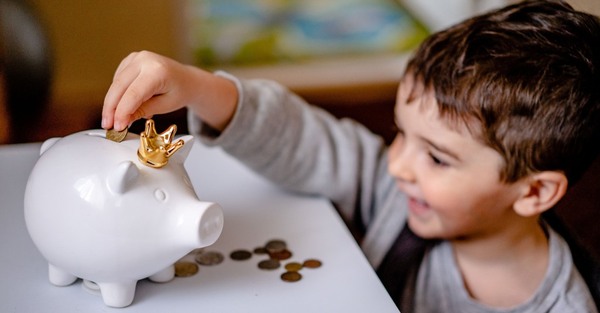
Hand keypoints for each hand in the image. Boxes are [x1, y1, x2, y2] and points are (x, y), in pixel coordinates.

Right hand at [102, 51, 236, 131]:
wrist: (186, 80)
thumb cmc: (179, 92)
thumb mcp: (164, 106)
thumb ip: (142, 111)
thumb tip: (121, 120)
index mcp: (158, 71)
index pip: (133, 94)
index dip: (122, 112)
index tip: (116, 127)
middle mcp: (145, 60)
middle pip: (120, 86)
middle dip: (111, 108)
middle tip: (108, 125)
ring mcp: (137, 57)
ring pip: (116, 83)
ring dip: (112, 102)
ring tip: (115, 120)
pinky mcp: (131, 59)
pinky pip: (118, 78)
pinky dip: (118, 93)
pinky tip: (123, 104)